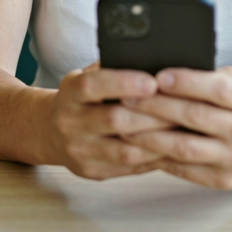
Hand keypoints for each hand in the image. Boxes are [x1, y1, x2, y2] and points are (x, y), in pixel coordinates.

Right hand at [49, 62, 173, 179]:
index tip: (153, 81)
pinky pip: (130, 168)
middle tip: (183, 107)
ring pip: (125, 150)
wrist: (49, 131)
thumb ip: (112, 69)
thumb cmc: (81, 98)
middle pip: (114, 120)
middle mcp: (70, 123)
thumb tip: (153, 60)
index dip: (123, 83)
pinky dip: (154, 158)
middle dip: (152, 114)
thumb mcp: (86, 76)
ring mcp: (80, 151)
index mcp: (70, 93)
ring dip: (158, 140)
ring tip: (183, 129)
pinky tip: (172, 147)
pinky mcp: (92, 171)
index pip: (93, 86)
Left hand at [121, 66, 231, 189]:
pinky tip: (139, 146)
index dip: (187, 82)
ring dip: (150, 135)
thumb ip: (216, 76)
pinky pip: (184, 169)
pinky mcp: (223, 180)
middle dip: (157, 106)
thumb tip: (172, 70)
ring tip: (125, 124)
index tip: (158, 76)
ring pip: (185, 147)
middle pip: (196, 117)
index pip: (218, 90)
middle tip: (128, 97)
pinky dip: (158, 157)